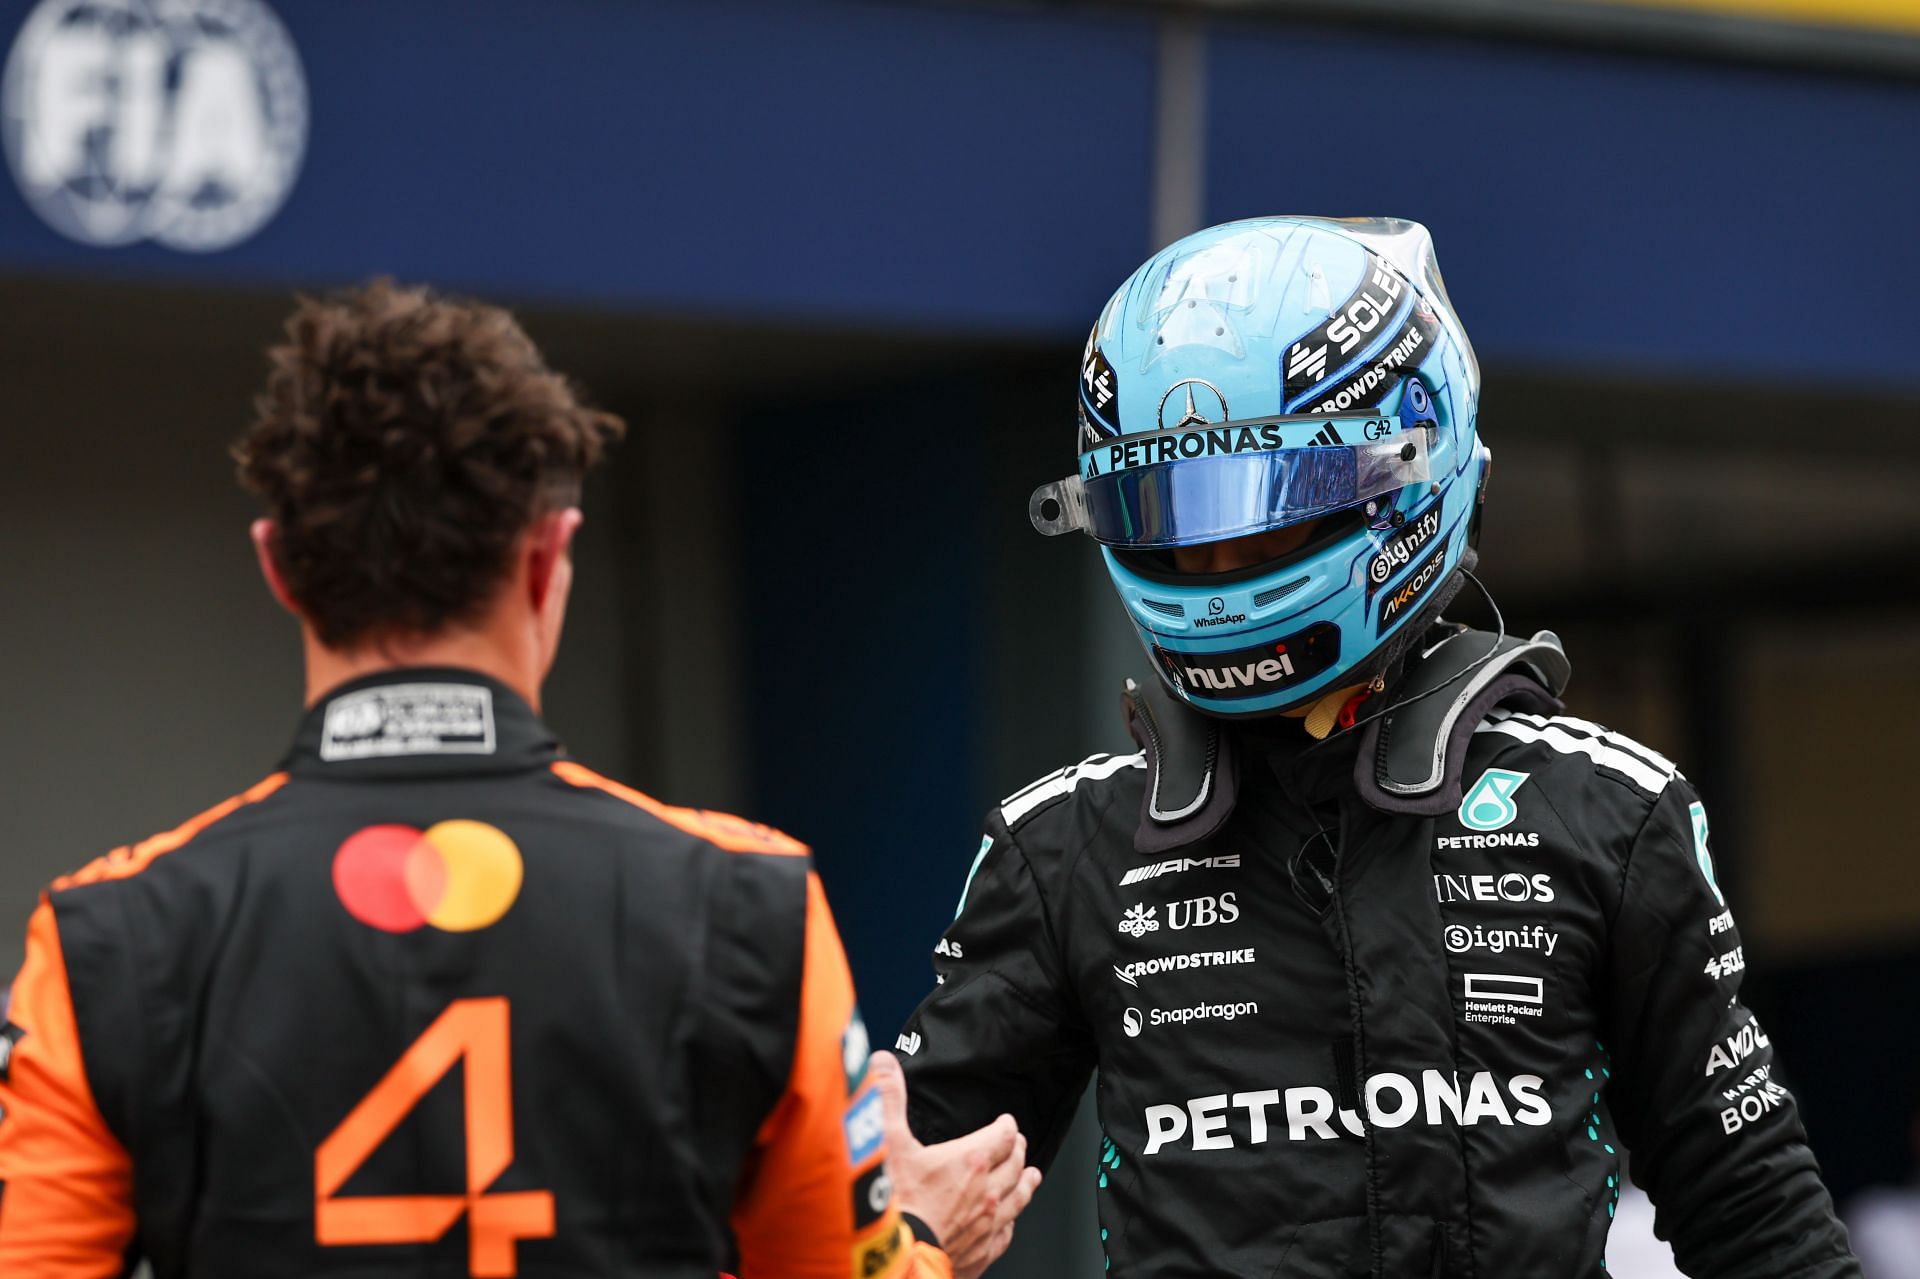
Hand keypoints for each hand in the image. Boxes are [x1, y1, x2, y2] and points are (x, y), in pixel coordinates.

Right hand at [868, 1050, 1042, 1278]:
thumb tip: (882, 1064)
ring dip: (1025, 1184)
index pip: (1003, 1135)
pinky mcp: (981, 1252)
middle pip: (1015, 1165)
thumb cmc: (894, 1204)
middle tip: (1017, 1145)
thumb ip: (887, 1099)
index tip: (1006, 1122)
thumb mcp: (887, 1142)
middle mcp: (986, 1191)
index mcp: (970, 1160)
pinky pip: (1005, 1235)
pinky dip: (1009, 1224)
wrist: (896, 1257)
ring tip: (1030, 1177)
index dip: (1006, 1126)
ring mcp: (987, 1224)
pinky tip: (1007, 1224)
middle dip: (1017, 1151)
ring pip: (1018, 1199)